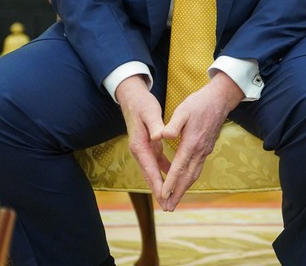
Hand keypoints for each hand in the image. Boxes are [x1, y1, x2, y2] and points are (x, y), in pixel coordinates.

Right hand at [116, 75, 169, 205]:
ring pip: (153, 171)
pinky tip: (172, 176)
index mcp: (140, 145)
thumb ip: (156, 125)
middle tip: (169, 207)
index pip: (150, 169)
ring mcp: (143, 149)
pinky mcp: (148, 145)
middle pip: (150, 175)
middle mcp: (140, 151)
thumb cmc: (142, 104)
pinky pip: (157, 162)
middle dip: (159, 191)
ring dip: (162, 184)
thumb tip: (160, 136)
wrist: (132, 98)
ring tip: (170, 199)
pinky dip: (164, 171)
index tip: (165, 197)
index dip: (158, 183)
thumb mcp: (150, 112)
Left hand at [152, 72, 243, 210]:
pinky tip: (185, 182)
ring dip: (184, 189)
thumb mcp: (183, 110)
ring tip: (175, 201)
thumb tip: (161, 136)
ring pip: (194, 174)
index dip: (171, 182)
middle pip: (188, 177)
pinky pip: (197, 168)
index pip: (179, 167)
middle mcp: (200, 150)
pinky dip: (190, 179)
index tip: (163, 195)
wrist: (220, 99)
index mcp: (192, 142)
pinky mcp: (207, 148)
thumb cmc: (199, 103)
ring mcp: (205, 150)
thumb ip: (172, 124)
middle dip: (178, 193)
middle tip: (168, 208)